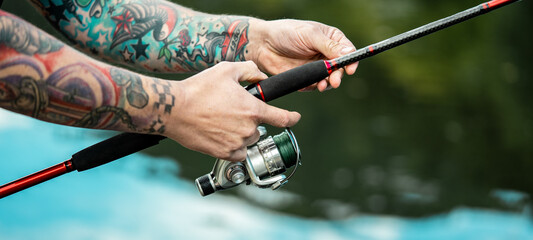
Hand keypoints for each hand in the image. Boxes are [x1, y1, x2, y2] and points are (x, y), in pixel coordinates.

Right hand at [164, 61, 300, 160]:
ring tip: (220, 122)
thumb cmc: (199, 89)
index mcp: (253, 109)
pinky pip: (237, 153)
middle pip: (259, 128)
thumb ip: (250, 70)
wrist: (174, 110)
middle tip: (230, 112)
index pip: (282, 118)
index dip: (292, 118)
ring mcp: (236, 144)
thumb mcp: (227, 70)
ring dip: (241, 134)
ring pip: (248, 141)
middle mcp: (248, 129)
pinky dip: (233, 146)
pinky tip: (219, 135)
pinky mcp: (224, 154)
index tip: (295, 117)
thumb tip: (261, 76)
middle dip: (250, 121)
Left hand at [246, 19, 358, 91]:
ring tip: (321, 86)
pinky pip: (314, 85)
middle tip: (334, 82)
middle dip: (338, 76)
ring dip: (327, 84)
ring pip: (328, 79)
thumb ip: (328, 46)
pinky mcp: (306, 77)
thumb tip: (348, 52)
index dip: (351, 61)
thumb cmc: (286, 33)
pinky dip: (313, 86)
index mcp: (331, 39)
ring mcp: (316, 66)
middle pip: (339, 68)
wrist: (263, 45)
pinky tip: (308, 85)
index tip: (350, 69)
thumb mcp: (309, 36)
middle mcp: (326, 53)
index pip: (347, 51)